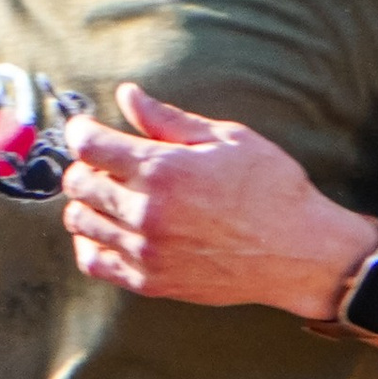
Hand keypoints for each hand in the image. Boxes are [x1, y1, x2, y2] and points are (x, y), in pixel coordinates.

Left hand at [62, 85, 375, 316]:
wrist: (300, 253)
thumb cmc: (272, 190)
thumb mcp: (227, 139)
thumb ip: (168, 120)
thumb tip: (127, 96)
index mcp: (163, 170)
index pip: (88, 145)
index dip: (82, 131)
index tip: (91, 130)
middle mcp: (147, 212)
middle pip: (77, 184)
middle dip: (84, 166)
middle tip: (107, 164)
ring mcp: (147, 251)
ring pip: (80, 223)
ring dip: (88, 204)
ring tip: (114, 198)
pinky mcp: (153, 282)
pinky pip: (96, 263)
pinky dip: (93, 244)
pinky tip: (114, 232)